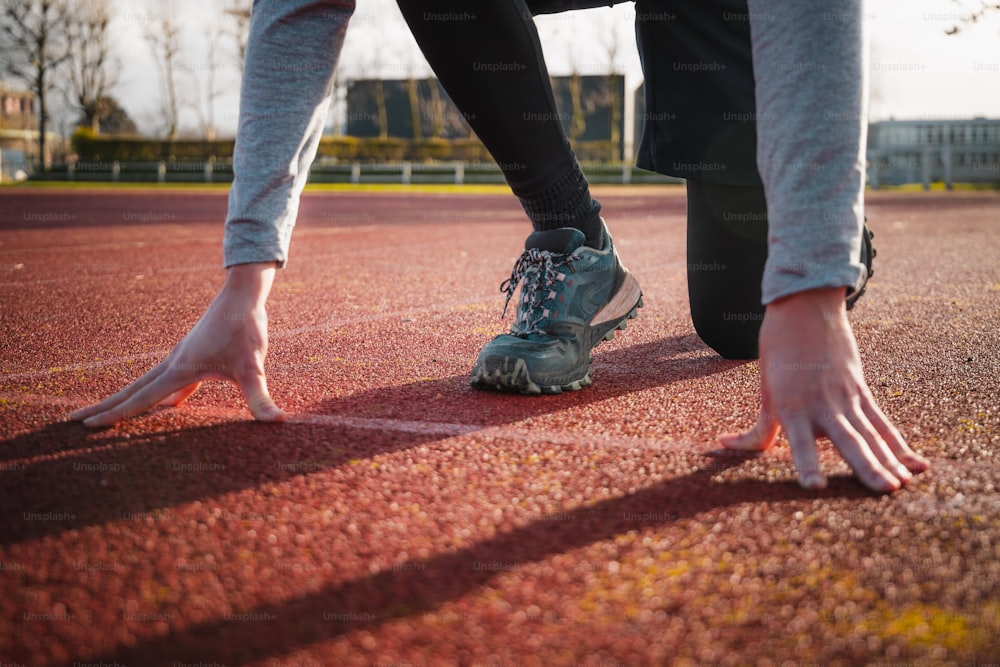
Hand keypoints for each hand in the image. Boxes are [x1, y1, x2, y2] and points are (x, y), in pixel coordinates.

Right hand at [69, 263, 285, 427]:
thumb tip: (274, 421)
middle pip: (132, 390)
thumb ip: (260, 396)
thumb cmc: (246, 327)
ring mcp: (180, 358)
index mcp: (180, 369)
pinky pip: (168, 380)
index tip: (87, 427)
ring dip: (124, 399)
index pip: (142, 398)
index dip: (116, 415)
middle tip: (73, 421)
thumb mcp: (253, 366)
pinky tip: (166, 405)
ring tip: (104, 414)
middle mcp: (173, 363)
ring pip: (146, 384)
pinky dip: (157, 394)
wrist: (242, 295)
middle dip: (104, 407)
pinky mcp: (192, 356)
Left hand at [719, 287, 928, 491]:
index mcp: (792, 406)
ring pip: (870, 435)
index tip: (816, 486)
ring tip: (900, 485)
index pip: (799, 442)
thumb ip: (758, 428)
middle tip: (884, 489)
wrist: (805, 308)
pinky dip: (898, 444)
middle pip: (848, 441)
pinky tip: (917, 464)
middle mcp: (822, 404)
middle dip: (866, 467)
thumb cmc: (778, 350)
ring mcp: (846, 397)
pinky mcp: (862, 391)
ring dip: (888, 462)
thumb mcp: (766, 390)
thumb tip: (724, 445)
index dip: (807, 464)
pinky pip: (882, 422)